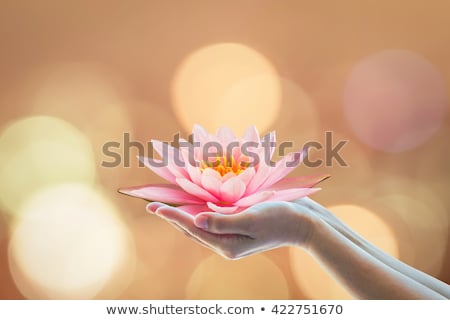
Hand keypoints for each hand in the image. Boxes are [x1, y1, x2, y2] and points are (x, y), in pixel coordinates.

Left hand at [147, 201, 314, 259]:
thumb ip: (223, 221)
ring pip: (201, 224)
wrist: (304, 223)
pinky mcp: (239, 225)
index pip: (193, 228)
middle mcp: (227, 241)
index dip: (172, 216)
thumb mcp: (252, 220)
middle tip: (152, 205)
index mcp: (227, 244)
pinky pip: (213, 219)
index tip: (153, 207)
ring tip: (168, 205)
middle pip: (193, 228)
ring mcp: (233, 234)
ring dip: (184, 213)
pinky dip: (200, 210)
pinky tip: (195, 202)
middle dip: (173, 216)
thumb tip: (196, 220)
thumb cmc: (280, 219)